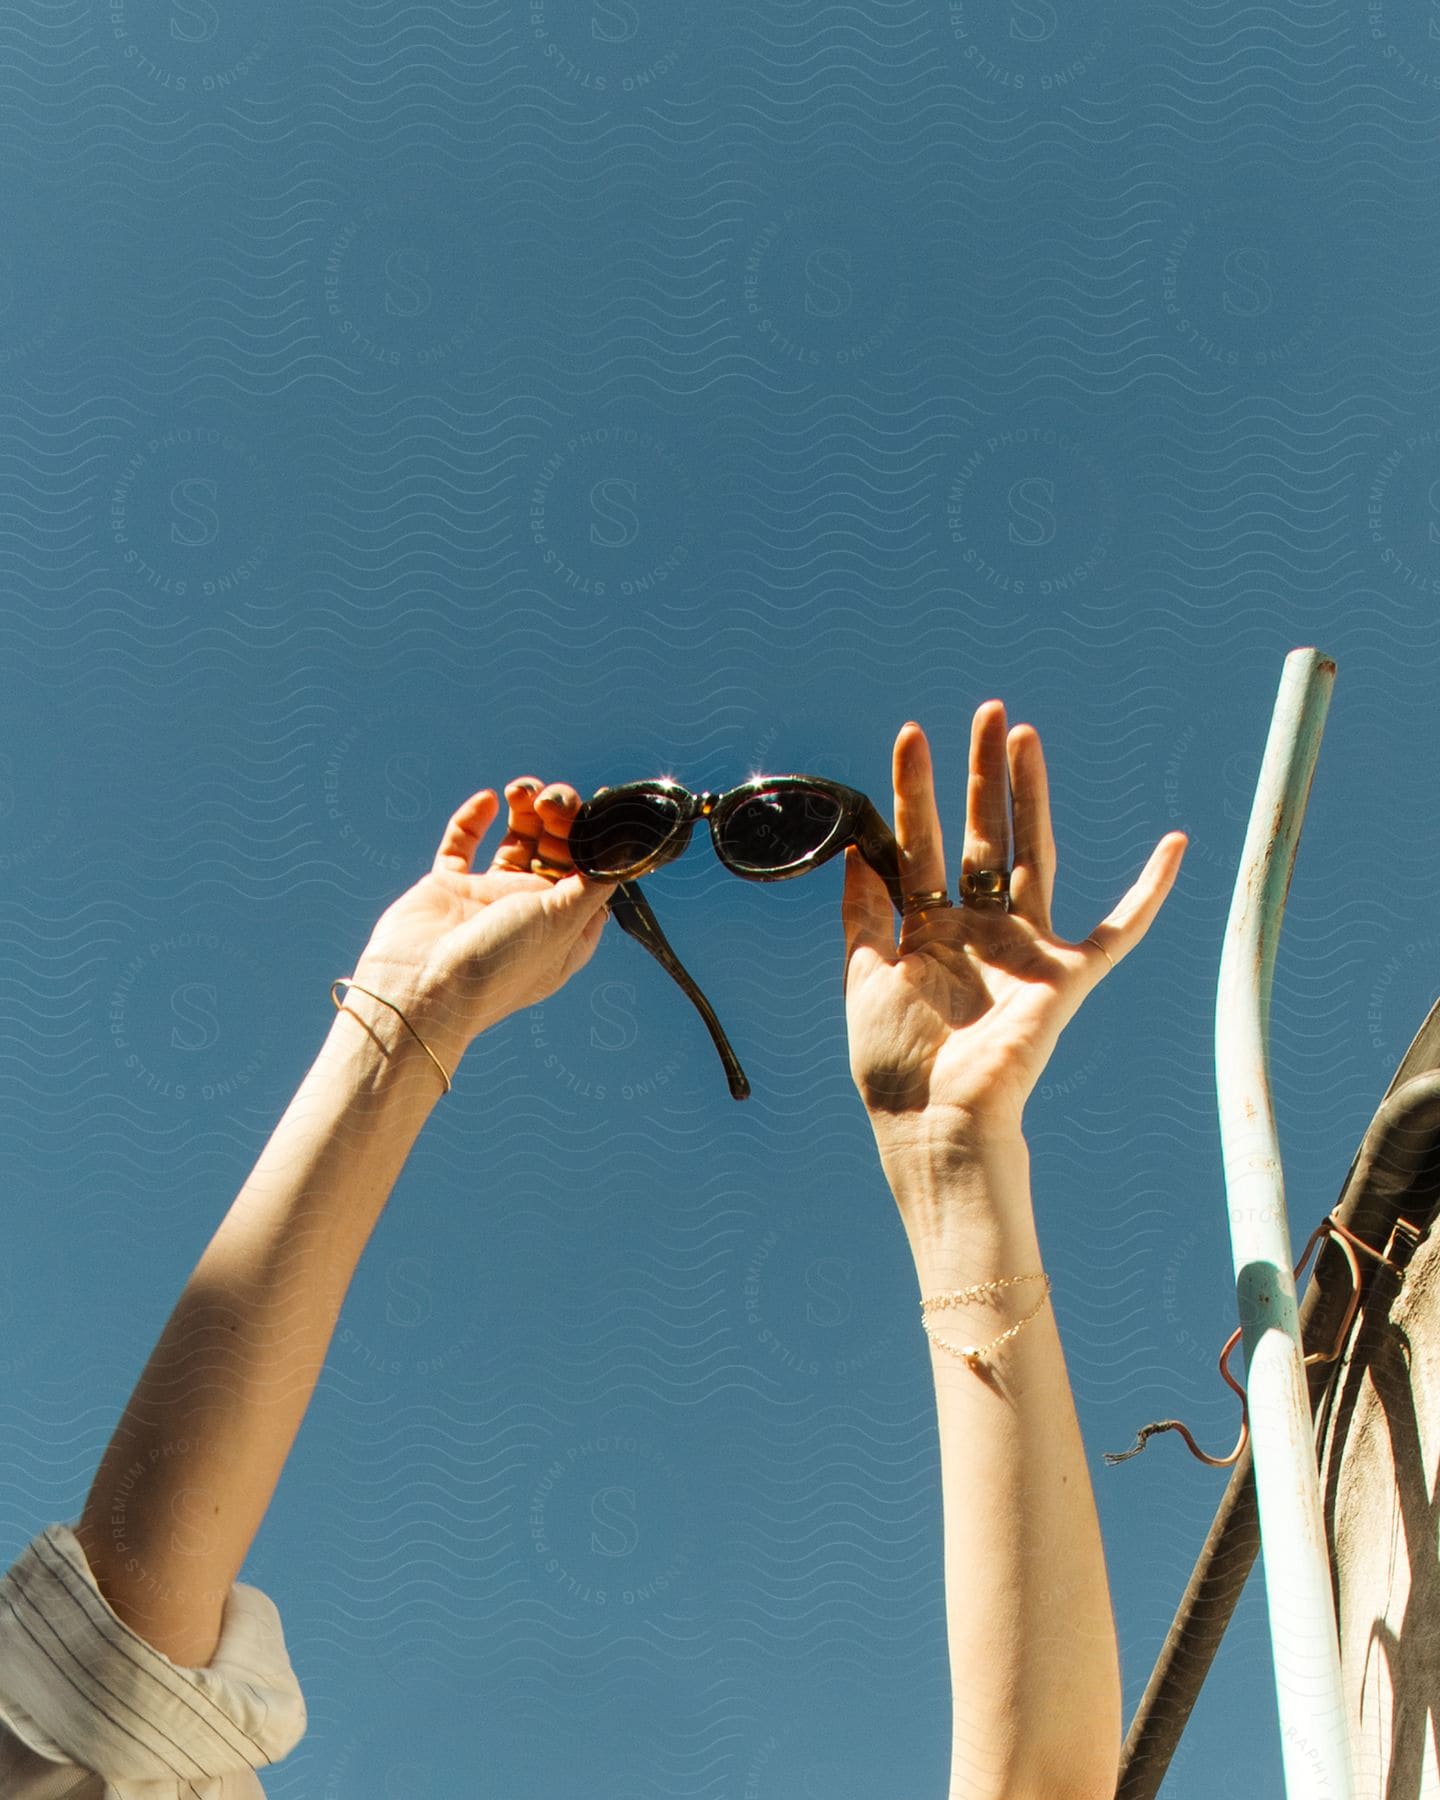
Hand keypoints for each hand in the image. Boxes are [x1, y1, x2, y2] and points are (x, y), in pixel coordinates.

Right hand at [347, 777, 616, 1068]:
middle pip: (556, 852)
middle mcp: (530, 914)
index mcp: (565, 931)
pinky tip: (487, 799)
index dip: (596, 842)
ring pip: (515, 843)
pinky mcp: (449, 889)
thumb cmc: (499, 963)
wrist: (421, 987)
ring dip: (524, 811)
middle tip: (554, 800)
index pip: (591, 875)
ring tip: (523, 789)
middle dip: (560, 818)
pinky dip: (472, 820)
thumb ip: (595, 882)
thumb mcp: (564, 921)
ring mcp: (488, 900)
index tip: (598, 811)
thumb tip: (626, 852)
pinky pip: (462, 846)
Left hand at [841, 705, 1186, 1145]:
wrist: (933, 1120)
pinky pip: (1121, 929)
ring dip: (1032, 796)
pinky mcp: (1065, 976)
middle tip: (986, 710)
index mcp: (928, 931)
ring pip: (1034, 854)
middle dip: (982, 774)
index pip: (922, 843)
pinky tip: (1174, 845)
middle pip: (983, 834)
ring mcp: (1023, 948)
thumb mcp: (864, 976)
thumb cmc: (893, 1064)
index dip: (916, 790)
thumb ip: (862, 913)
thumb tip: (855, 851)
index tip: (911, 734)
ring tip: (1024, 735)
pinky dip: (1150, 890)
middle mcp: (978, 931)